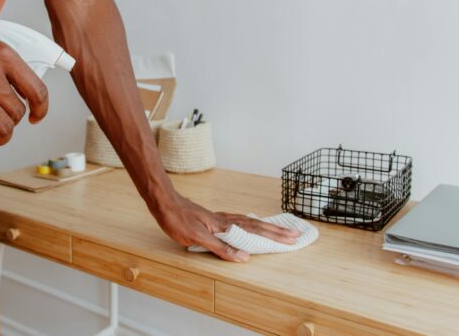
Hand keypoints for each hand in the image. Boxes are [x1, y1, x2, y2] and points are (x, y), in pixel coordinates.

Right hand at [0, 19, 48, 152]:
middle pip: (17, 112)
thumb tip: (17, 87)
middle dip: (12, 124)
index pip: (36, 89)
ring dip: (0, 138)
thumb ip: (1, 62)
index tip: (35, 116)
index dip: (40, 109)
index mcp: (2, 54)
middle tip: (1, 125)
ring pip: (2, 126)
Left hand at [154, 193, 300, 261]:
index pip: (255, 231)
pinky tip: (250, 225)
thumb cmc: (177, 219)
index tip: (291, 238)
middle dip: (276, 231)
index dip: (273, 236)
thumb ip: (220, 247)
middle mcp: (225, 220)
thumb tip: (244, 257)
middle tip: (295, 234)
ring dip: (265, 227)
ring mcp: (219, 218)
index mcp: (224, 225)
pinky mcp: (212, 218)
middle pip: (256, 225)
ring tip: (279, 229)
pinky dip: (250, 224)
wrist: (163, 202)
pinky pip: (239, 221)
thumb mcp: (196, 237)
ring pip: (249, 221)